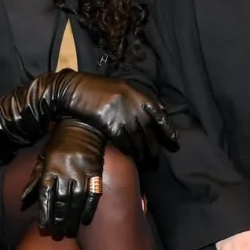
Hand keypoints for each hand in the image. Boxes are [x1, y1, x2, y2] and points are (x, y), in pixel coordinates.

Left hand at [21, 119, 104, 238]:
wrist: (83, 126)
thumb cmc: (60, 144)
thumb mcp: (43, 159)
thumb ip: (34, 181)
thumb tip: (22, 202)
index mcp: (51, 168)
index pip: (46, 196)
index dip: (45, 213)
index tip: (44, 228)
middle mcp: (66, 172)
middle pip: (61, 202)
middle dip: (59, 221)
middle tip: (57, 235)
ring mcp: (82, 172)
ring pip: (76, 201)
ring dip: (72, 219)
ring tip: (69, 232)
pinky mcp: (96, 172)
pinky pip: (93, 194)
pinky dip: (89, 208)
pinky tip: (85, 220)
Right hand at [56, 72, 177, 165]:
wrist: (75, 90)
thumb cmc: (99, 89)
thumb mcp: (124, 88)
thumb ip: (142, 100)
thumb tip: (160, 112)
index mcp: (141, 96)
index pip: (161, 118)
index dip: (169, 134)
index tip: (174, 145)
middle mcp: (135, 106)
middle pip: (150, 134)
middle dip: (154, 149)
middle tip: (156, 160)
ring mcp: (123, 116)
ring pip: (139, 141)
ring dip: (143, 154)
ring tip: (145, 162)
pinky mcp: (111, 126)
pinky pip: (124, 143)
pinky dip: (129, 151)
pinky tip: (131, 155)